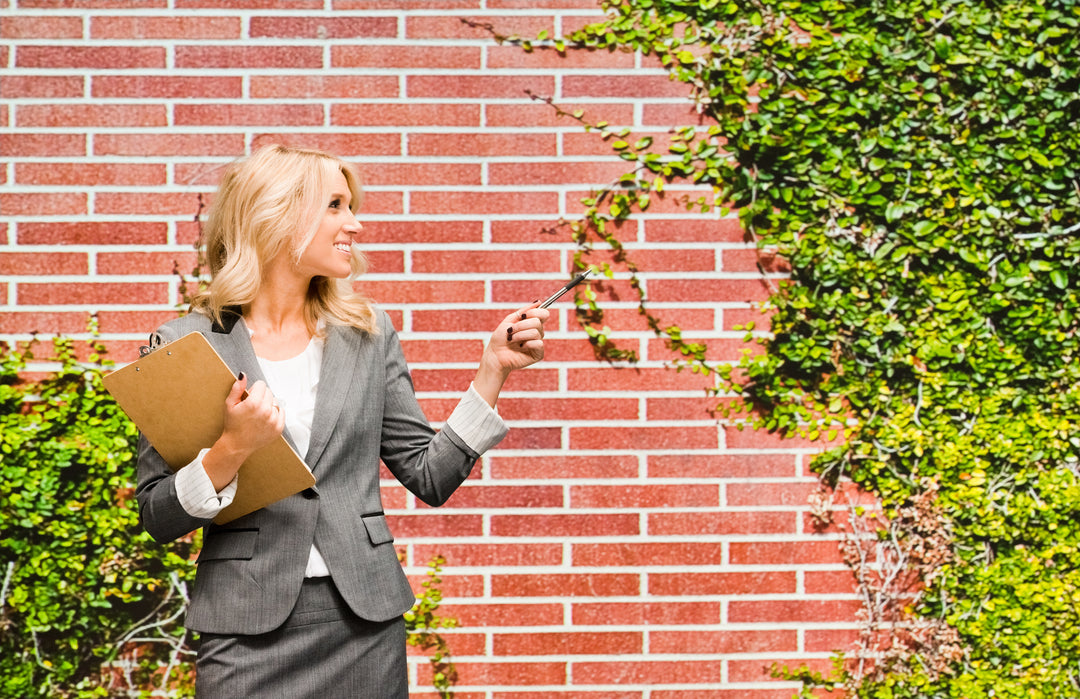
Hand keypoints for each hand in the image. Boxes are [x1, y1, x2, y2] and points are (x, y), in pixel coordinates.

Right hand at [202, 374, 284, 489]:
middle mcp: (265, 411)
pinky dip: (275, 413)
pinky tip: (265, 418)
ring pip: (275, 402)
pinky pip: (281, 412)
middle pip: (269, 392)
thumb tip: (243, 375)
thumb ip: (237, 388)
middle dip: (261, 396)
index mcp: (253, 404)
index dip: (254, 389)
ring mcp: (274, 420)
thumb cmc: (232, 424)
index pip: (262, 385)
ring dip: (268, 405)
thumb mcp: (230, 404)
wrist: (237, 445)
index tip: (249, 396)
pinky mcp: (279, 428)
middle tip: (253, 406)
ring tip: (258, 414)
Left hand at [472, 304, 549, 406]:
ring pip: (536, 332)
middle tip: (510, 331)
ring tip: (512, 340)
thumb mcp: (509, 320)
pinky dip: (527, 344)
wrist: (495, 355)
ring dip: (520, 335)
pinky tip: (520, 348)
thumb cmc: (500, 339)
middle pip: (538, 322)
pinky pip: (538, 343)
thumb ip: (524, 311)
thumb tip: (539, 302)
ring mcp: (538, 343)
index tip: (522, 316)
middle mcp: (537, 333)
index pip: (544, 314)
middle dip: (521, 325)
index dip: (535, 312)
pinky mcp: (538, 354)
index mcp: (531, 324)